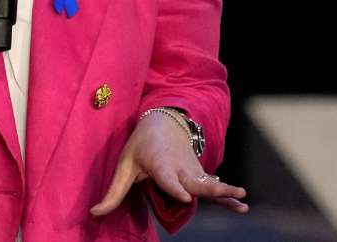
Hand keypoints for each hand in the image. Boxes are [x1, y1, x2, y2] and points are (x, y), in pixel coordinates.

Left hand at [90, 111, 248, 216]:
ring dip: (225, 192)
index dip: (175, 187)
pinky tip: (242, 206)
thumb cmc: (141, 144)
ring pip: (209, 185)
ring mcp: (193, 171)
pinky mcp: (200, 175)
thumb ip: (113, 192)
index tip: (185, 197)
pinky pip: (214, 187)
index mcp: (160, 163)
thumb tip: (94, 213)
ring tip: (242, 200)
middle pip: (195, 181)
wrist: (165, 122)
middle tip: (224, 192)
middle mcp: (180, 167)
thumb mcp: (124, 164)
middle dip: (210, 189)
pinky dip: (227, 195)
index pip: (167, 177)